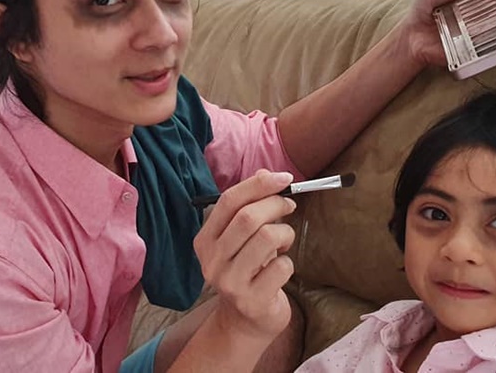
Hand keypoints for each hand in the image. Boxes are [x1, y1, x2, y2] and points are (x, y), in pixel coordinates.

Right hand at [193, 170, 296, 340]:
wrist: (244, 322)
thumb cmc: (247, 271)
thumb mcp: (242, 238)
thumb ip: (250, 206)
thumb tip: (266, 173)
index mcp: (205, 240)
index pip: (229, 201)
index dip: (259, 185)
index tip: (284, 178)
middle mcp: (212, 261)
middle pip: (248, 217)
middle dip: (276, 204)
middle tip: (290, 205)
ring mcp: (230, 282)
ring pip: (267, 238)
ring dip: (285, 234)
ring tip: (284, 242)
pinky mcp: (252, 300)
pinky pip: (281, 266)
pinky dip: (288, 262)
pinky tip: (279, 270)